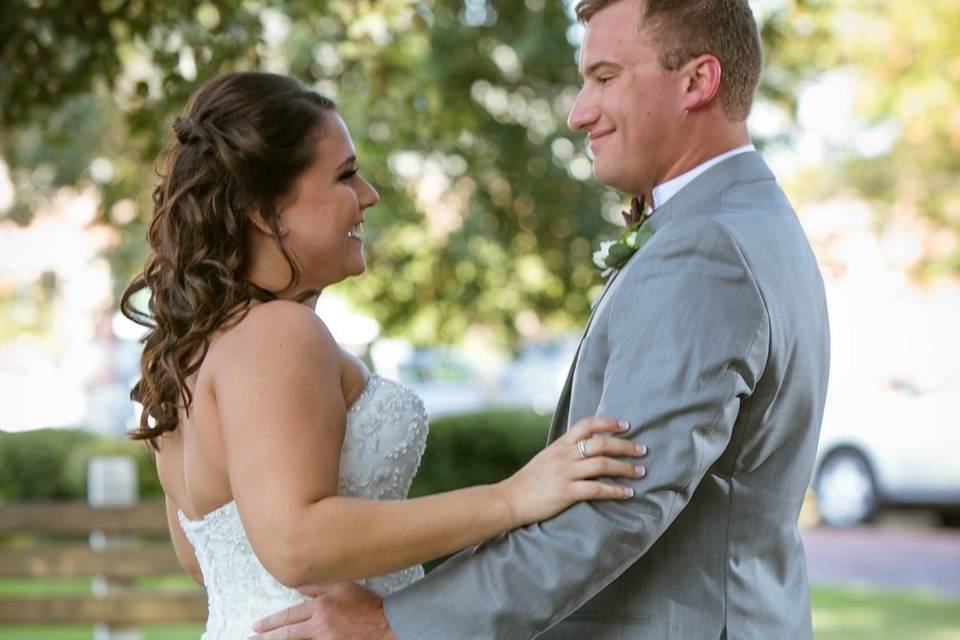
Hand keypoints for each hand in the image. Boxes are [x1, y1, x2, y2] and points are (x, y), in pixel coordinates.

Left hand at [249, 583, 393, 639]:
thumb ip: (319, 586)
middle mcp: (320, 626)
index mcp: (320, 607)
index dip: (271, 623)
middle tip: (251, 639)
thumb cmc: (366, 604)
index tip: (257, 627)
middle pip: (287, 635)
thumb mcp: (343, 587)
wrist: (387, 625)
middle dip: (267, 638)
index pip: (289, 616)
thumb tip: (299, 584)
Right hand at [494, 417, 646, 526]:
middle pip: (601, 444)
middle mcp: (564, 455)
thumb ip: (564, 452)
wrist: (508, 499)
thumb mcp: (545, 458)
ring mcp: (565, 473)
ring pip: (603, 465)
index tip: (626, 425)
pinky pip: (597, 490)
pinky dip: (615, 491)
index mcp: (559, 445)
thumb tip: (586, 449)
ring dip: (625, 468)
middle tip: (643, 450)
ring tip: (641, 472)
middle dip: (626, 446)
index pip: (587, 425)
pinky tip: (628, 493)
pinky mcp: (566, 493)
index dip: (608, 422)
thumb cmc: (528, 482)